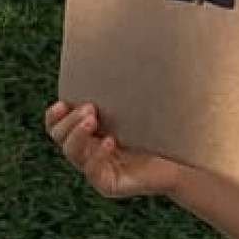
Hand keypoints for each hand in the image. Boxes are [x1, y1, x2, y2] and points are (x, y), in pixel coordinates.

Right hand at [44, 102, 185, 199]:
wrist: (184, 160)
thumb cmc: (163, 130)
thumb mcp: (138, 109)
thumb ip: (122, 93)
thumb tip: (120, 53)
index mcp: (89, 134)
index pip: (58, 126)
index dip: (54, 116)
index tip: (62, 103)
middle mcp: (88, 152)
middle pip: (60, 138)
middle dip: (70, 121)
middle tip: (89, 108)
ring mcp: (96, 170)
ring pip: (73, 154)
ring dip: (79, 135)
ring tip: (92, 120)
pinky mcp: (108, 186)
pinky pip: (93, 172)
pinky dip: (98, 156)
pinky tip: (110, 142)